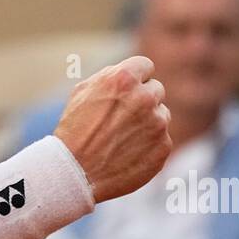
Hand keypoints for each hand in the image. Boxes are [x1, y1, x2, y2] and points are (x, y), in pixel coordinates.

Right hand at [54, 55, 171, 203]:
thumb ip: (110, 76)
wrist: (75, 172)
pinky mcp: (163, 147)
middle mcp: (145, 97)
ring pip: (162, 115)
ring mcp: (157, 124)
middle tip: (123, 117)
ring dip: (148, 122)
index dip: (135, 78)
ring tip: (123, 138)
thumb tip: (132, 74)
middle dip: (142, 100)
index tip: (128, 90)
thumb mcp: (82, 91)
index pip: (145, 66)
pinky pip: (162, 140)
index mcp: (124, 78)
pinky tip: (128, 153)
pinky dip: (149, 145)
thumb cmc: (74, 130)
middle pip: (156, 90)